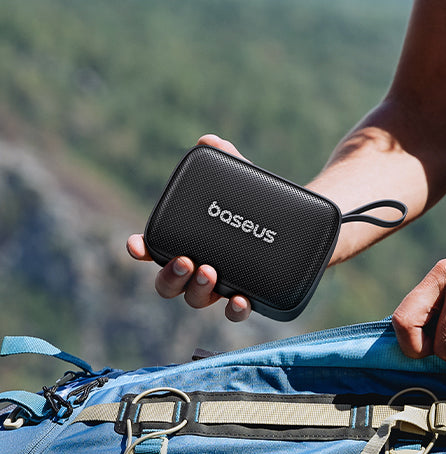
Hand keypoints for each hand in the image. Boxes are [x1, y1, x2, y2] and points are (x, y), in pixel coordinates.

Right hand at [126, 134, 252, 321]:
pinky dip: (233, 310)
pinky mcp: (249, 295)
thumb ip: (228, 160)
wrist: (302, 227)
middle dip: (171, 275)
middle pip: (170, 283)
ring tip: (210, 272)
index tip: (136, 244)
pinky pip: (234, 312)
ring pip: (197, 299)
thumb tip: (211, 140)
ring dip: (197, 290)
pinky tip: (239, 300)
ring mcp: (222, 285)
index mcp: (188, 241)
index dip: (142, 249)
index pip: (155, 249)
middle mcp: (199, 268)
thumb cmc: (259, 204)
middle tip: (188, 260)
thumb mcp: (244, 181)